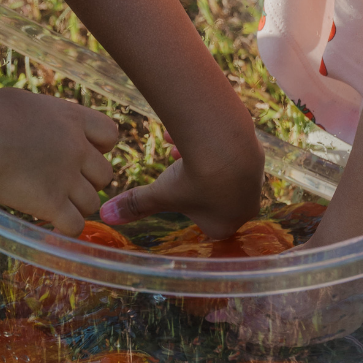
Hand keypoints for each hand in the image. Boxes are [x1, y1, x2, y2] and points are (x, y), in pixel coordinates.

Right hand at [0, 89, 119, 236]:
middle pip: (105, 175)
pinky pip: (75, 225)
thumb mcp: (25, 102)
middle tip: (64, 183)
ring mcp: (67, 178)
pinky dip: (65, 227)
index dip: (99, 148)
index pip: (111, 135)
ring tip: (54, 203)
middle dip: (88, 181)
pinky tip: (52, 222)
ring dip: (75, 206)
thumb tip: (44, 119)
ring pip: (92, 203)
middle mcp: (77, 149)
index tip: (80, 153)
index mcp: (72, 119)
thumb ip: (46, 114)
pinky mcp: (52, 203)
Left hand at [99, 139, 263, 239]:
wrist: (226, 144)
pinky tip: (192, 136)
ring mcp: (254, 181)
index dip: (187, 210)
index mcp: (225, 224)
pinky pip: (229, 153)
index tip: (173, 195)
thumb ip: (135, 205)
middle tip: (174, 171)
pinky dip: (211, 147)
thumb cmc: (194, 178)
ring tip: (176, 150)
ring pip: (221, 173)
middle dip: (192, 183)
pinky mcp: (256, 156)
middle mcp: (244, 207)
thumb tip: (105, 216)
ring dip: (199, 163)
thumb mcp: (160, 194)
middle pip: (213, 198)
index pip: (208, 226)